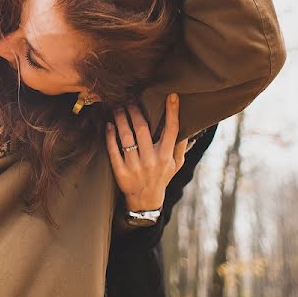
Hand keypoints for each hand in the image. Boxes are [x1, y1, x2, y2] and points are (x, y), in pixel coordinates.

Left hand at [105, 94, 186, 211]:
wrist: (145, 201)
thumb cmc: (162, 177)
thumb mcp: (176, 165)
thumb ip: (181, 146)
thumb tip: (189, 127)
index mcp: (166, 157)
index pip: (172, 130)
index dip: (172, 112)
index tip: (171, 96)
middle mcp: (151, 161)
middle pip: (142, 128)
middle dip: (135, 110)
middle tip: (129, 98)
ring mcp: (135, 167)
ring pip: (126, 137)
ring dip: (120, 118)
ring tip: (117, 107)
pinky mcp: (121, 172)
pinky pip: (113, 150)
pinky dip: (110, 135)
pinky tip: (109, 124)